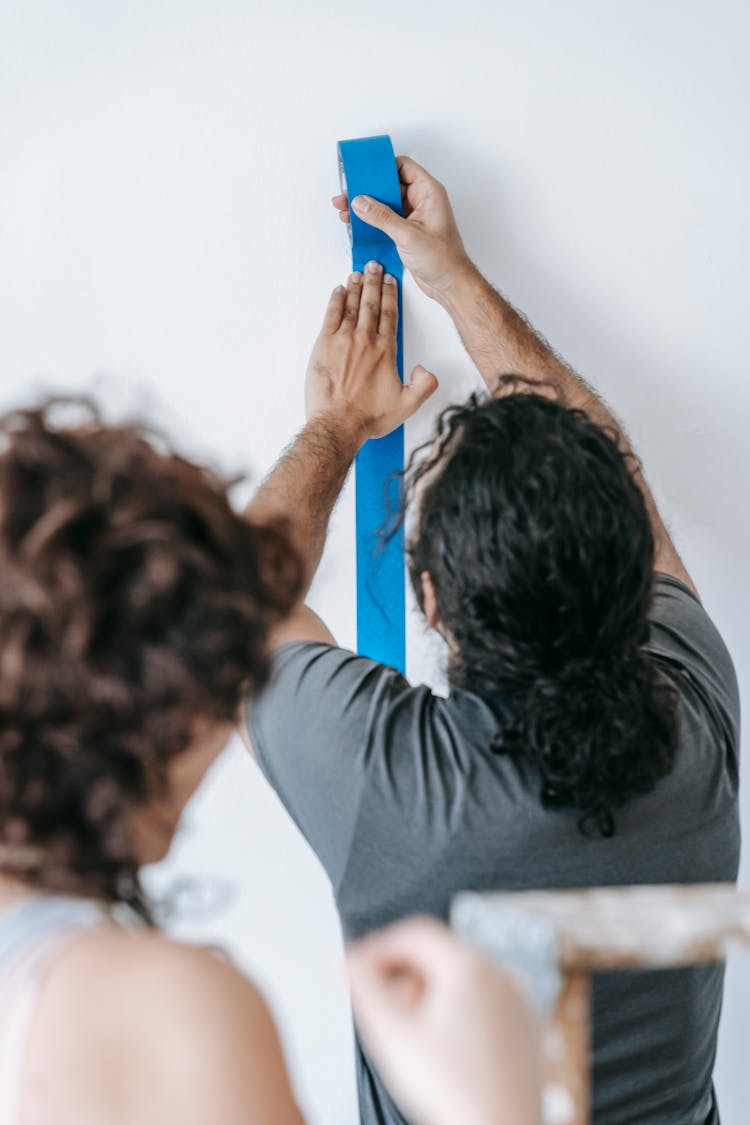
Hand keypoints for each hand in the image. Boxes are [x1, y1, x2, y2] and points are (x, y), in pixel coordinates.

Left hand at [305, 262, 436, 442]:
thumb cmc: (368, 417)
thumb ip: (424, 385)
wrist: (338, 424)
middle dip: (374, 282)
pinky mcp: (324, 345)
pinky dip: (335, 300)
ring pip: (352, 306)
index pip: (390, 314)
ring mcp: (343, 340)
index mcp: (386, 351)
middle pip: (371, 304)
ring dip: (356, 287)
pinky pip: (331, 315)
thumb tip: (425, 369)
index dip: (390, 295)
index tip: (390, 280)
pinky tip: (338, 291)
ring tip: (359, 272)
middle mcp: (366, 341)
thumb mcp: (407, 405)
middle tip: (375, 266)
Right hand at [332, 156, 473, 303]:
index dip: (383, 167)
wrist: (449, 284)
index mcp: (428, 193)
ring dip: (367, 206)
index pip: (403, 167)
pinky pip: (386, 219)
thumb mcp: (408, 235)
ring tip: (346, 208)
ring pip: (386, 203)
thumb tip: (361, 202)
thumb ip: (382, 217)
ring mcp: (414, 216)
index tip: (364, 170)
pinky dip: (372, 220)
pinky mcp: (407, 231)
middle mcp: (421, 201)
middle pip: (390, 185)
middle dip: (369, 189)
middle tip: (349, 193)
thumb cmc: (443, 259)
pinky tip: (358, 223)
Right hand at [347, 917, 541, 1124]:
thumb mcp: (391, 1034)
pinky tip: (440, 1045)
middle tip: (377, 1003)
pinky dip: (455, 1010)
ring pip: (462, 978)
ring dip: (427, 992)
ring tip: (407, 1029)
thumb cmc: (452, 1093)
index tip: (354, 969)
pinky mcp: (525, 1028)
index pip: (415, 933)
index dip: (378, 947)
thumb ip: (364, 986)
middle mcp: (500, 974)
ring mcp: (517, 1001)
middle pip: (438, 954)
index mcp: (470, 965)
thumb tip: (350, 960)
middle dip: (402, 972)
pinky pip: (483, 1002)